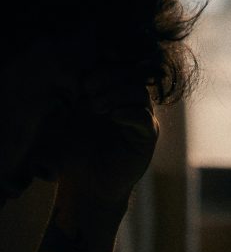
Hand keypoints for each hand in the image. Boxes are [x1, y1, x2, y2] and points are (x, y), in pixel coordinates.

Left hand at [58, 79, 159, 208]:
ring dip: (116, 94)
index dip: (103, 66)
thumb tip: (73, 65)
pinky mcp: (146, 138)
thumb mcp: (64, 115)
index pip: (115, 66)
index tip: (81, 78)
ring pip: (138, 93)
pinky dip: (128, 112)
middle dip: (108, 77)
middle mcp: (128, 103)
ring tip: (95, 107)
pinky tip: (112, 117)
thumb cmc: (71, 152)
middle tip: (87, 91)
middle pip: (130, 74)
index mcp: (110, 93)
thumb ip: (70, 91)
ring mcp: (140, 119)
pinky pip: (144, 118)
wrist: (85, 185)